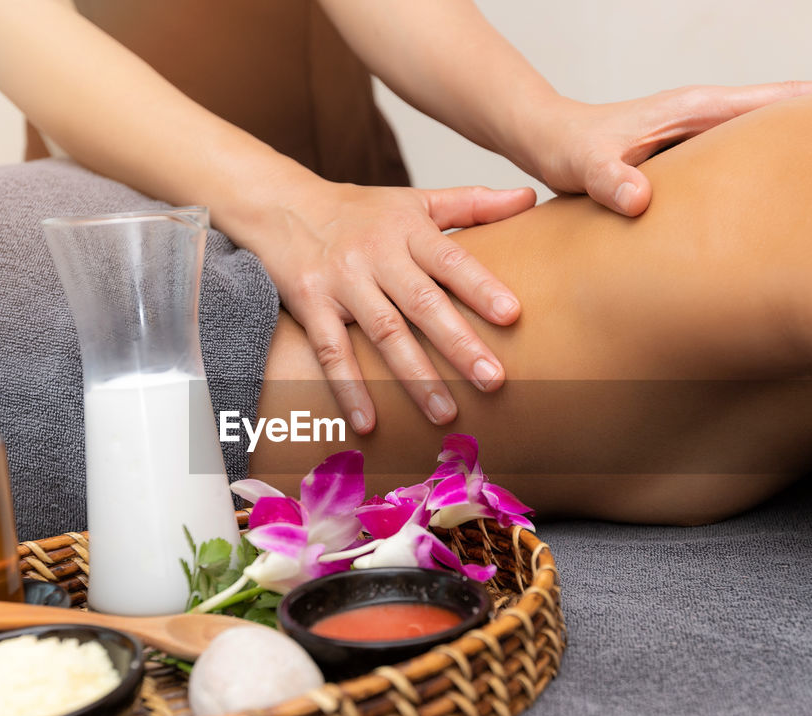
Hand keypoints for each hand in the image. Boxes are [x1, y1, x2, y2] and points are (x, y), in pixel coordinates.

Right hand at [251, 181, 535, 432]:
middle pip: (422, 302)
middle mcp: (376, 255)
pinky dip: (349, 387)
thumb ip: (472, 203)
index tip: (512, 315)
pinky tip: (369, 422)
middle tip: (493, 379)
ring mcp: (342, 282)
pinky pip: (331, 351)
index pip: (450, 260)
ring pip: (383, 333)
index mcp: (408, 230)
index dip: (480, 286)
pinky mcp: (311, 306)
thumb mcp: (415, 200)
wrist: (281, 205)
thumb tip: (530, 196)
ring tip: (445, 413)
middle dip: (458, 343)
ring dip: (415, 376)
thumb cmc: (359, 211)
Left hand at [528, 71, 811, 215]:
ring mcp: (708, 127)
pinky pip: (759, 141)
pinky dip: (795, 141)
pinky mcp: (700, 146)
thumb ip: (607, 182)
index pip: (781, 98)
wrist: (549, 139)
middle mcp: (710, 111)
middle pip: (797, 100)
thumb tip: (638, 201)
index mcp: (698, 110)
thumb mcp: (583, 169)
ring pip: (782, 119)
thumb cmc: (567, 152)